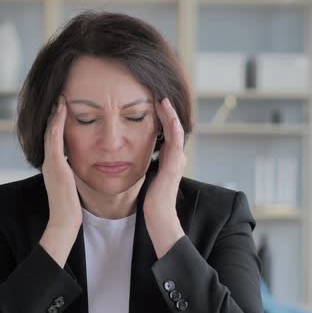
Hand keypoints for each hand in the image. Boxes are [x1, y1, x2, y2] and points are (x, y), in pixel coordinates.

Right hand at [40, 96, 82, 266]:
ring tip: (60, 97)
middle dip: (54, 114)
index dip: (58, 122)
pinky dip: (57, 122)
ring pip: (51, 131)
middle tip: (59, 96)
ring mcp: (51, 162)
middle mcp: (50, 162)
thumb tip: (78, 171)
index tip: (63, 107)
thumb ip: (73, 177)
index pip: (55, 138)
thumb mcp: (71, 188)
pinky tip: (62, 109)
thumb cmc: (70, 209)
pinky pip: (55, 138)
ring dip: (55, 113)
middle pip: (50, 131)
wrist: (64, 223)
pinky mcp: (55, 165)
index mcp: (55, 166)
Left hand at [143, 97, 186, 257]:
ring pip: (176, 129)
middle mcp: (176, 157)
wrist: (158, 216)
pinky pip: (175, 139)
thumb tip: (134, 157)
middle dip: (167, 111)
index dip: (162, 118)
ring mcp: (177, 159)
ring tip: (162, 98)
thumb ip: (145, 166)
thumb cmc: (151, 201)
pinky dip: (172, 124)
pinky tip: (167, 113)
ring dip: (170, 113)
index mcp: (169, 160)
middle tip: (159, 95)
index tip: (153, 104)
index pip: (167, 133)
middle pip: (173, 128)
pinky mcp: (175, 163)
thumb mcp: (147, 178)